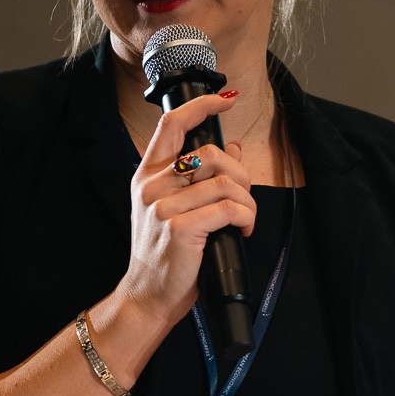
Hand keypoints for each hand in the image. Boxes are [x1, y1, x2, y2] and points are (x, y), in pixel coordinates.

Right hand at [118, 91, 256, 326]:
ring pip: (225, 183)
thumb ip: (200, 177)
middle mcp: (152, 186)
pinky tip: (243, 229)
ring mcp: (163, 207)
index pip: (172, 124)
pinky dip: (245, 217)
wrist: (147, 296)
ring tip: (245, 219)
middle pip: (210, 154)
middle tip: (243, 199)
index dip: (201, 105)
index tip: (226, 99)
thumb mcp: (174, 208)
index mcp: (147, 175)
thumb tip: (233, 147)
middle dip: (240, 174)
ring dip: (247, 202)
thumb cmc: (164, 254)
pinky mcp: (180, 229)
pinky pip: (229, 209)